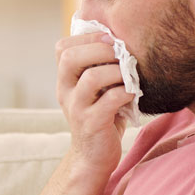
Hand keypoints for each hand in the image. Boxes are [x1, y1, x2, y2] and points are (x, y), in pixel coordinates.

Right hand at [55, 33, 136, 175]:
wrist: (93, 157)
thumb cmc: (102, 117)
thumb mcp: (96, 89)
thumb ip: (100, 67)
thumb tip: (124, 37)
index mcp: (65, 80)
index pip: (62, 47)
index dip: (88, 37)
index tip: (111, 40)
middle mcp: (65, 91)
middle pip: (70, 57)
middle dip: (101, 49)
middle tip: (122, 54)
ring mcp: (76, 108)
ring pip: (92, 77)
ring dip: (117, 71)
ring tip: (129, 76)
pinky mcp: (91, 124)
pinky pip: (110, 100)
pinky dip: (126, 92)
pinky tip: (132, 95)